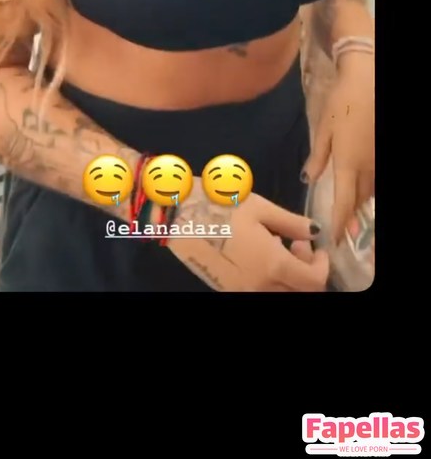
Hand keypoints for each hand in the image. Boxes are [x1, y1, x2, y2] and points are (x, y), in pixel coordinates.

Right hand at [169, 186, 329, 291]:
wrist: (177, 217)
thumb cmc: (220, 205)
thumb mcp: (260, 208)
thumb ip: (291, 223)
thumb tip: (315, 232)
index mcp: (272, 266)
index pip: (314, 281)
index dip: (322, 265)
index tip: (315, 246)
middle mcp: (259, 286)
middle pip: (299, 292)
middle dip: (307, 271)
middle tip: (296, 243)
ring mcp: (241, 291)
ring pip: (279, 293)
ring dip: (288, 276)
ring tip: (276, 245)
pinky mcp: (227, 289)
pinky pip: (260, 291)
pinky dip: (269, 278)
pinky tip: (258, 253)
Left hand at [303, 54, 373, 243]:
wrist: (368, 82)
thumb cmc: (342, 103)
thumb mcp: (324, 129)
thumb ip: (318, 157)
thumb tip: (309, 179)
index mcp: (348, 163)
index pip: (343, 202)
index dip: (338, 223)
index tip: (334, 239)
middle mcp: (366, 167)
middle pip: (359, 200)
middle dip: (350, 218)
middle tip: (343, 235)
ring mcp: (378, 161)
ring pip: (370, 190)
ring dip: (360, 204)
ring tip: (352, 218)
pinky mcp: (383, 153)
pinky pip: (376, 178)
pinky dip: (369, 189)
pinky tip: (364, 191)